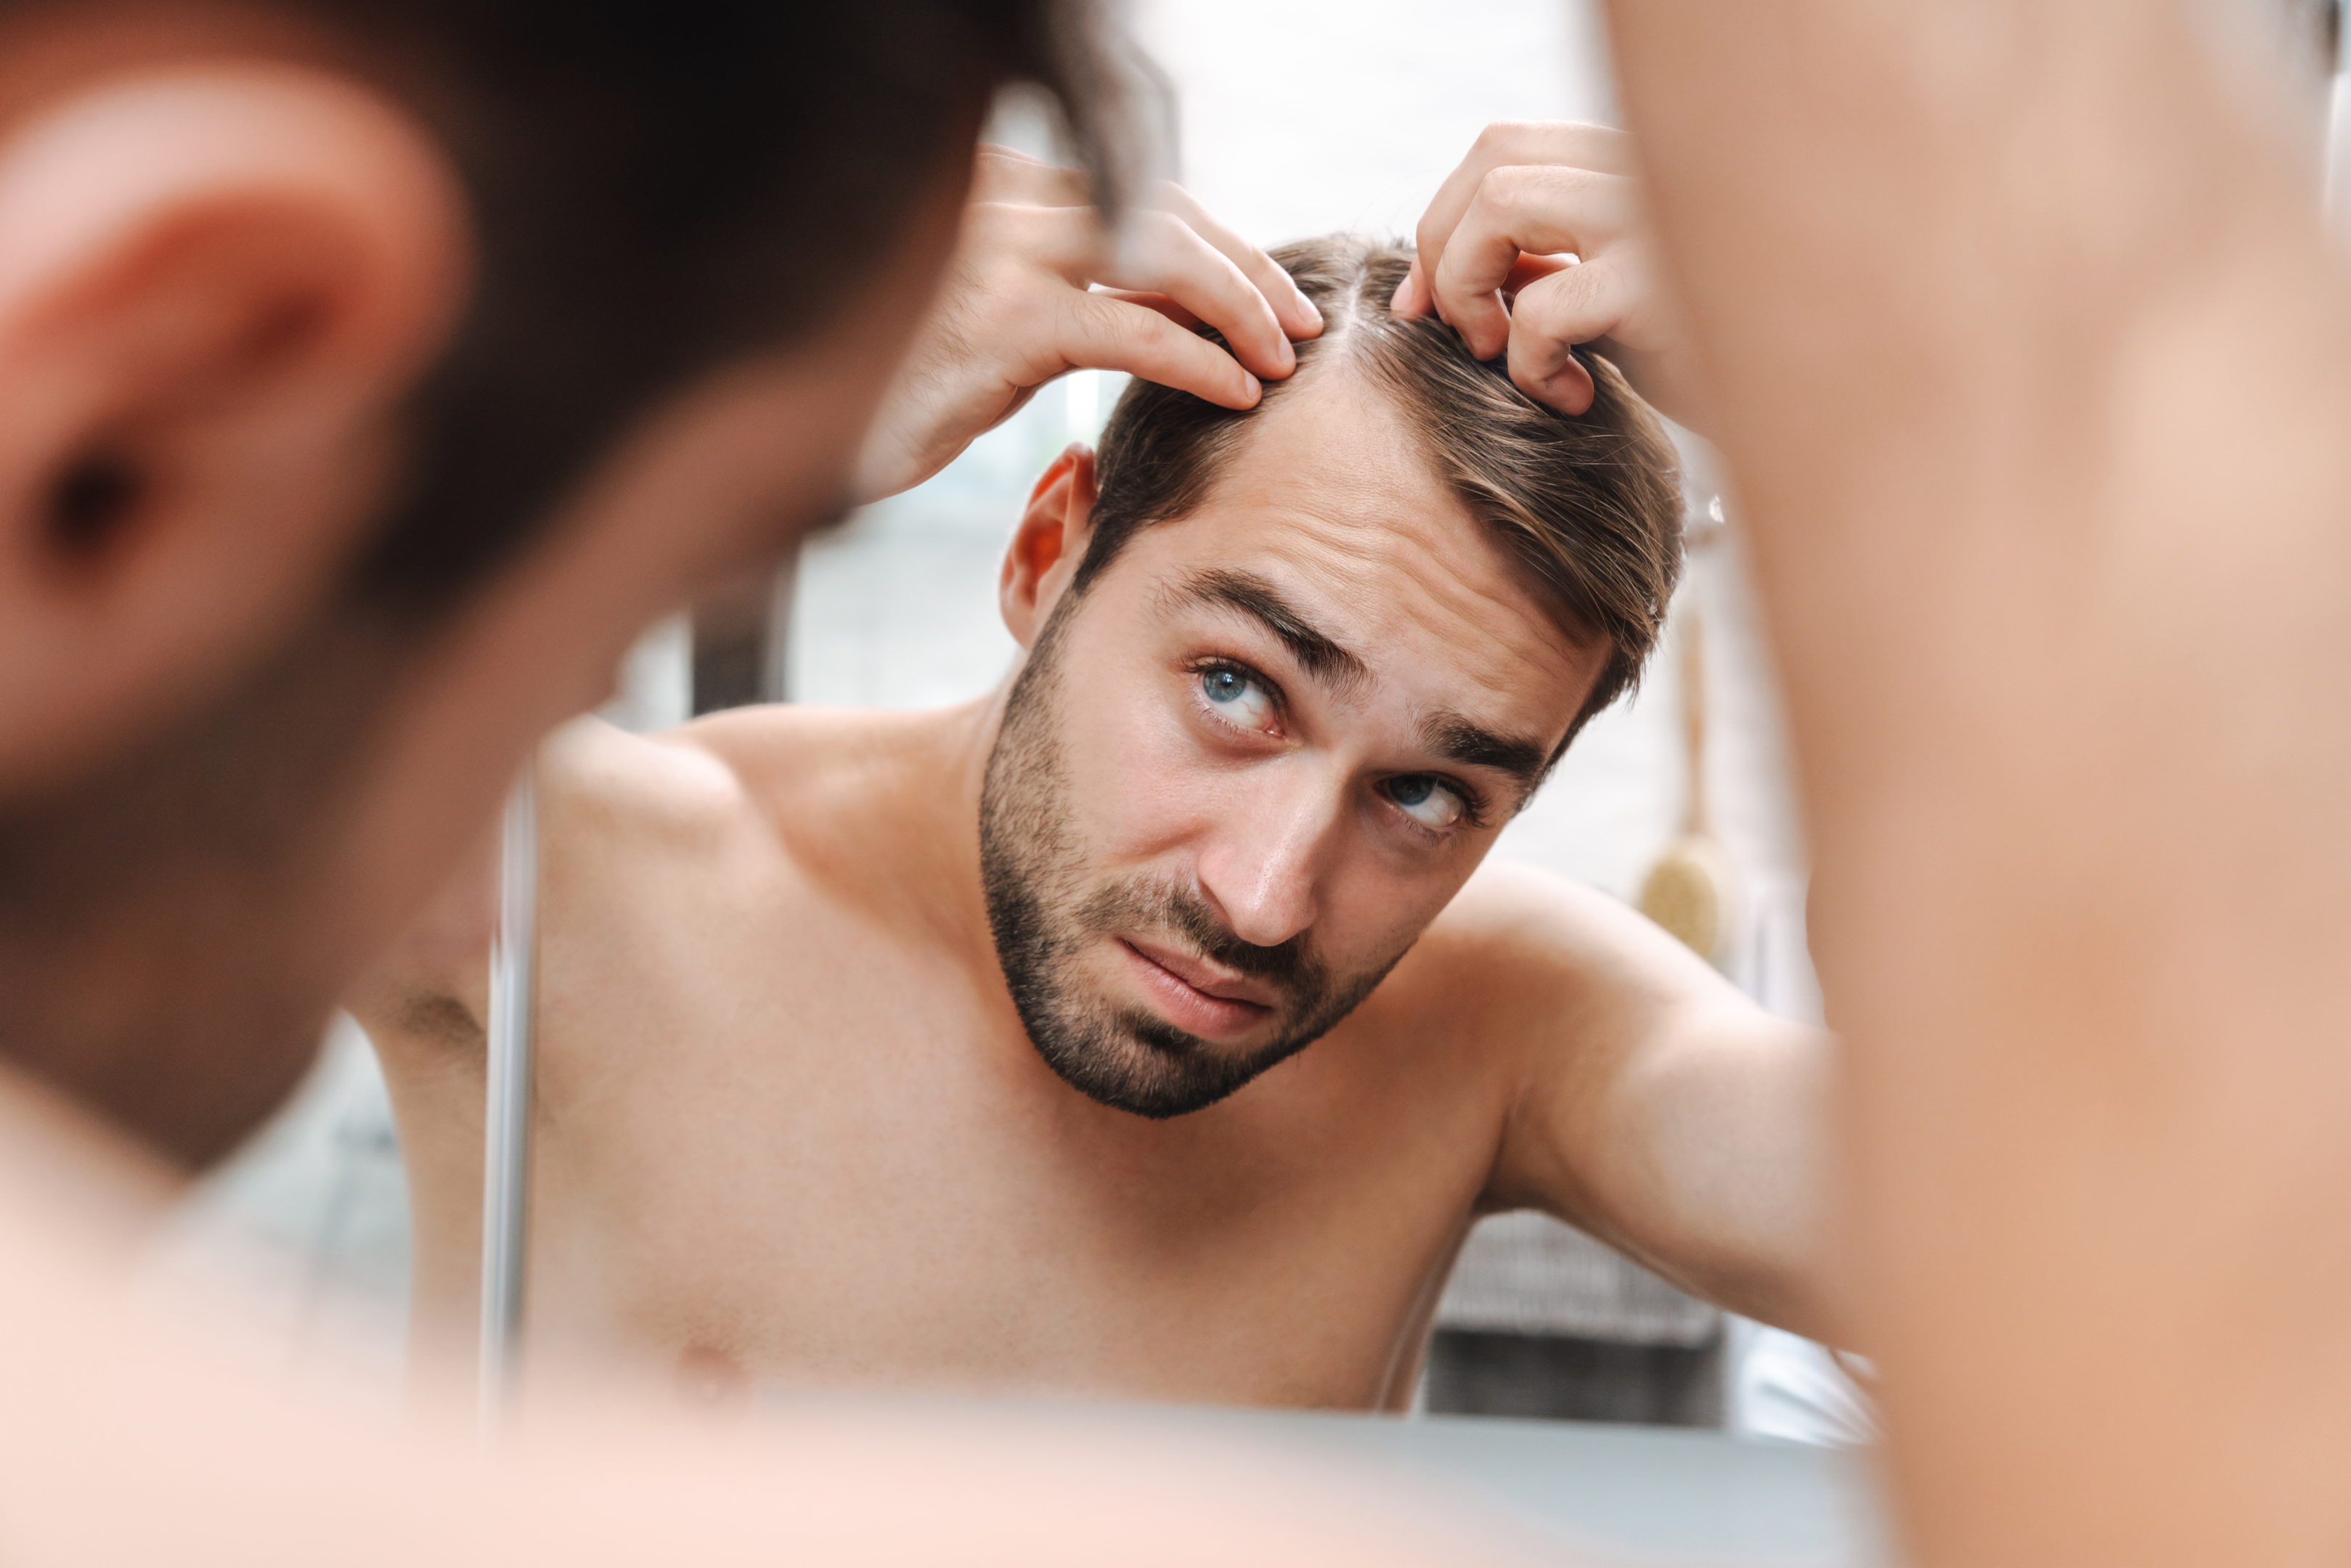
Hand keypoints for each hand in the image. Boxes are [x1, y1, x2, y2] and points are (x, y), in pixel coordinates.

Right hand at [855, 147, 1322, 500]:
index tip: (1267, 291)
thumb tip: (1151, 299)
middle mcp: (997, 197)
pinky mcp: (1000, 325)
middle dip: (1245, 270)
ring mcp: (998, 255)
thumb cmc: (900, 386)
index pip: (1136, 188)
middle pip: (1162, 213)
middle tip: (1299, 325)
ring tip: (1281, 361)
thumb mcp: (981, 314)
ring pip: (1160, 258)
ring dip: (1239, 309)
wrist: (807, 436)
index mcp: (996, 181)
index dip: (1216, 240)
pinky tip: (1237, 392)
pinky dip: (1201, 360)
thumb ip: (1054, 284)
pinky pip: (1133, 330)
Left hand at [1392, 122, 1706, 429]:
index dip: (1443, 221)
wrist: (1819, 416)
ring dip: (1469, 288)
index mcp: (1639, 164)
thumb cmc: (1721, 366)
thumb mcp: (1618, 303)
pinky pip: (1541, 303)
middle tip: (1462, 334)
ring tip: (1506, 356)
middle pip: (1493, 155)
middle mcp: (1652, 169)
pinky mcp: (1663, 284)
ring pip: (1500, 203)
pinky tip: (1571, 399)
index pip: (1505, 145)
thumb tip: (1439, 272)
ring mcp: (1657, 217)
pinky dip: (1527, 362)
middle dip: (1441, 247)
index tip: (1426, 304)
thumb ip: (1551, 266)